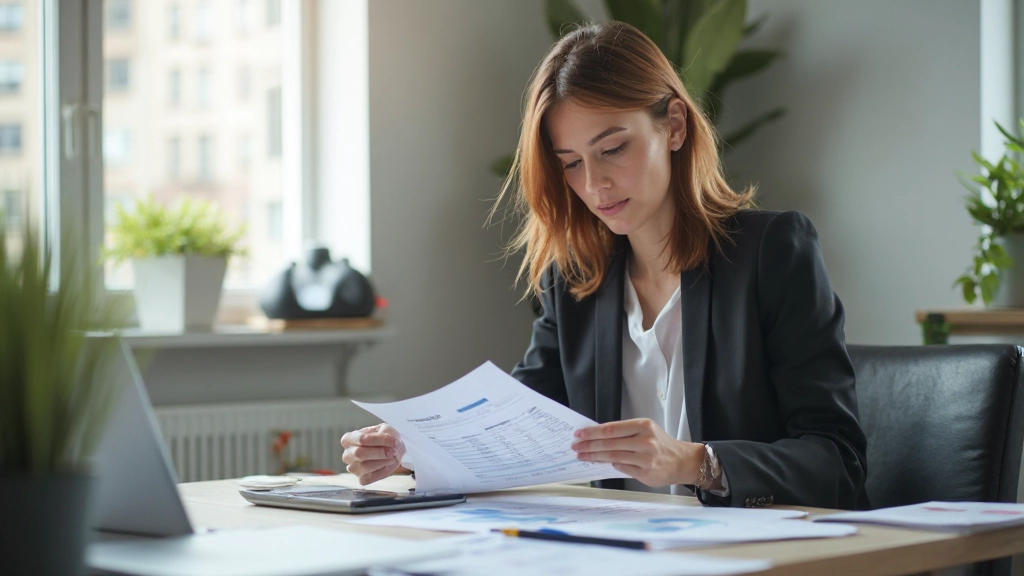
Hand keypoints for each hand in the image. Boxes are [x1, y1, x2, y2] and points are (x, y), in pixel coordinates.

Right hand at [340, 423, 405, 484]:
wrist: (390, 450)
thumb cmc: (384, 438)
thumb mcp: (385, 429)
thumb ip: (387, 435)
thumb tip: (393, 445)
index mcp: (348, 439)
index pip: (361, 439)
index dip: (379, 440)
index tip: (393, 441)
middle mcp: (347, 454)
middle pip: (360, 453)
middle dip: (380, 452)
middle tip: (393, 451)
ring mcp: (352, 468)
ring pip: (366, 466)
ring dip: (383, 461)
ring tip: (392, 456)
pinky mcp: (361, 479)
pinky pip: (371, 478)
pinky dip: (383, 471)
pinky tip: (388, 464)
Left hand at [571, 418, 702, 486]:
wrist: (681, 461)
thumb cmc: (660, 444)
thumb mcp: (645, 430)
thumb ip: (624, 433)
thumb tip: (597, 436)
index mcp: (643, 426)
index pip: (611, 429)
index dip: (592, 432)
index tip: (579, 434)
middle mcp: (645, 441)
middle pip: (609, 443)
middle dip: (589, 445)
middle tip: (575, 446)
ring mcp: (646, 458)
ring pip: (613, 457)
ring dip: (594, 456)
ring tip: (582, 456)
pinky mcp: (645, 472)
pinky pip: (621, 468)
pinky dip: (610, 465)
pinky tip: (601, 462)